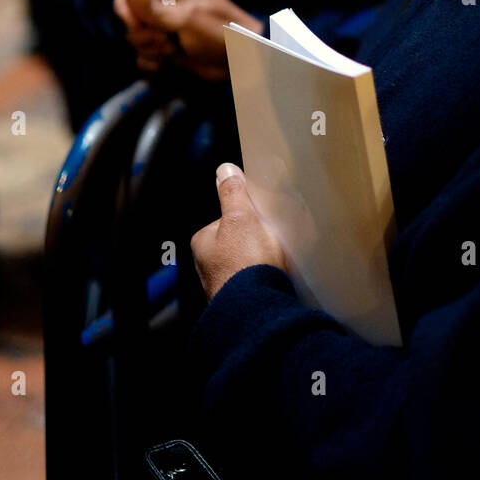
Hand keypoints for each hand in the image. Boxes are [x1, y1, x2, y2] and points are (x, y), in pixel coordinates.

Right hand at [113, 0, 262, 80]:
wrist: (243, 60)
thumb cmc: (220, 31)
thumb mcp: (188, 17)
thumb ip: (154, 8)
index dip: (129, 2)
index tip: (136, 19)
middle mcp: (165, 6)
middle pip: (131, 15)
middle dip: (143, 31)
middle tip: (165, 38)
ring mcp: (165, 28)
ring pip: (137, 37)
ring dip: (150, 48)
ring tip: (173, 50)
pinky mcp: (168, 49)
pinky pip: (145, 55)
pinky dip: (152, 62)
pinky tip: (165, 64)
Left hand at [191, 163, 287, 300]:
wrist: (256, 309)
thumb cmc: (244, 263)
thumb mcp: (241, 217)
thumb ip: (233, 193)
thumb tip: (224, 170)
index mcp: (203, 243)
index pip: (225, 220)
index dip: (246, 216)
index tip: (260, 218)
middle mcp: (206, 266)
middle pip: (236, 242)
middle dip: (253, 241)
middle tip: (271, 241)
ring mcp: (222, 286)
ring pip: (244, 264)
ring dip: (259, 262)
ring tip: (276, 261)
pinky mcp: (239, 302)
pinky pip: (253, 283)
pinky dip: (263, 280)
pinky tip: (275, 279)